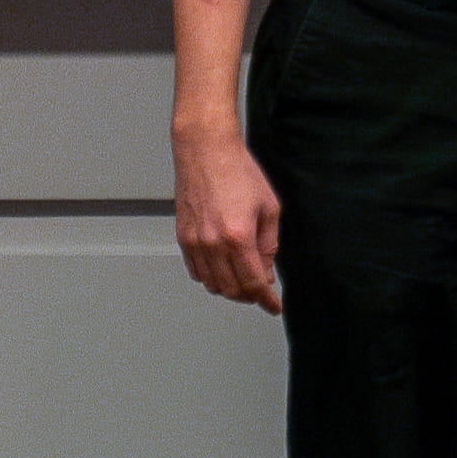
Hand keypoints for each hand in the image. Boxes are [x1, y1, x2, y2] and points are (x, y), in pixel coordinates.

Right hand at [174, 121, 283, 313]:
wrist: (205, 151)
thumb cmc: (237, 171)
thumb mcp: (268, 207)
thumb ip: (268, 244)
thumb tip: (266, 270)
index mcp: (238, 237)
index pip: (254, 283)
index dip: (266, 300)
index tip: (273, 306)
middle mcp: (212, 244)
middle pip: (232, 289)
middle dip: (250, 296)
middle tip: (262, 291)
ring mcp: (194, 242)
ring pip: (212, 284)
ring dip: (230, 289)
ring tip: (243, 280)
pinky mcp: (183, 237)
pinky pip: (196, 271)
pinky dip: (211, 278)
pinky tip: (222, 269)